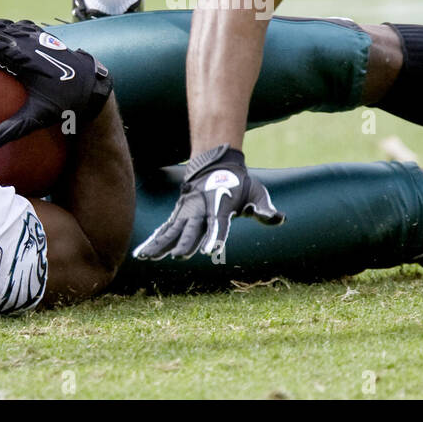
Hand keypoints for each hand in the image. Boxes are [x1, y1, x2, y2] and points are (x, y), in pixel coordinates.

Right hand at [0, 18, 110, 144]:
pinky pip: (17, 27)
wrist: (95, 86)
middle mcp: (30, 41)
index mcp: (26, 56)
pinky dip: (2, 27)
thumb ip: (16, 128)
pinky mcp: (44, 37)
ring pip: (5, 24)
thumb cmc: (69, 102)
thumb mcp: (42, 116)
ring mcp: (38, 36)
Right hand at [133, 145, 284, 260]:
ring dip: (161, 244)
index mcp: (221, 206)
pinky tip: (142, 254)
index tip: (211, 251)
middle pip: (192, 229)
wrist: (215, 164)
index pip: (219, 224)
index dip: (216, 237)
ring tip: (148, 258)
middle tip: (179, 256)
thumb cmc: (238, 183)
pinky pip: (164, 230)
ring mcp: (186, 212)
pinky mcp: (178, 215)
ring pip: (172, 230)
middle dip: (186, 243)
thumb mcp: (256, 192)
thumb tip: (280, 218)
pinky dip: (153, 240)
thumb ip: (264, 208)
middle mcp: (201, 209)